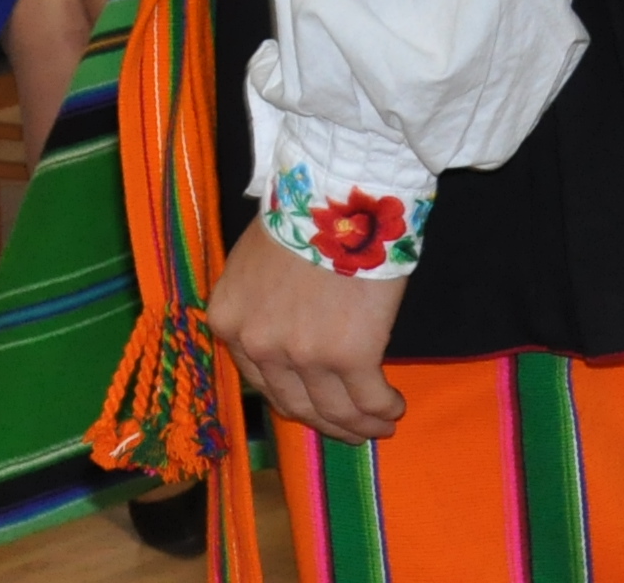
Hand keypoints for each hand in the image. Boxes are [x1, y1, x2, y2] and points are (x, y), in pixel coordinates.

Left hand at [207, 226, 407, 442]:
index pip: (260, 382)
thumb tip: (281, 334)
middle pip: (296, 404)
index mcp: (229, 322)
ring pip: (334, 411)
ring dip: (360, 426)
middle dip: (328, 423)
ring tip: (381, 426)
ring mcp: (303, 355)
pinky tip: (395, 408)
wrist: (333, 194)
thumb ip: (258, 307)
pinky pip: (369, 400)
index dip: (293, 400)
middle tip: (352, 429)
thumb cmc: (299, 216)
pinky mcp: (350, 356)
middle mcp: (258, 346)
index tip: (315, 407)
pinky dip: (384, 411)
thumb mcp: (251, 265)